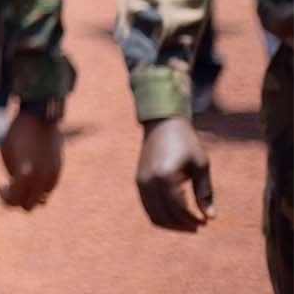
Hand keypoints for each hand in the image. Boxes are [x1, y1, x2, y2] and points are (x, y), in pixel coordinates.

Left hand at [0, 111, 62, 209]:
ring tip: (21, 178)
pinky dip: (39, 186)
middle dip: (17, 199)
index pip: (14, 201)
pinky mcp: (59, 171)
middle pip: (28, 206)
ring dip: (30, 193)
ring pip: (41, 199)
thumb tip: (17, 190)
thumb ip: (12, 176)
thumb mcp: (7, 154)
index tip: (1, 186)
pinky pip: (48, 188)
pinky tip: (31, 171)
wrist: (39, 118)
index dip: (4, 198)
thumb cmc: (17, 134)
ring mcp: (52, 176)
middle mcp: (41, 179)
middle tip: (9, 185)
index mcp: (25, 175)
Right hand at [136, 117, 215, 231]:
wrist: (162, 124)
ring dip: (171, 224)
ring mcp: (141, 182)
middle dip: (182, 225)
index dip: (192, 219)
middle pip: (164, 216)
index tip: (205, 222)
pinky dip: (162, 216)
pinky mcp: (139, 182)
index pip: (178, 208)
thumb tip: (210, 218)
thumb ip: (204, 192)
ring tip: (188, 224)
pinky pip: (148, 207)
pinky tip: (176, 214)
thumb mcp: (201, 165)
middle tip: (198, 225)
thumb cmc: (186, 143)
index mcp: (165, 176)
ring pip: (154, 215)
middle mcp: (149, 181)